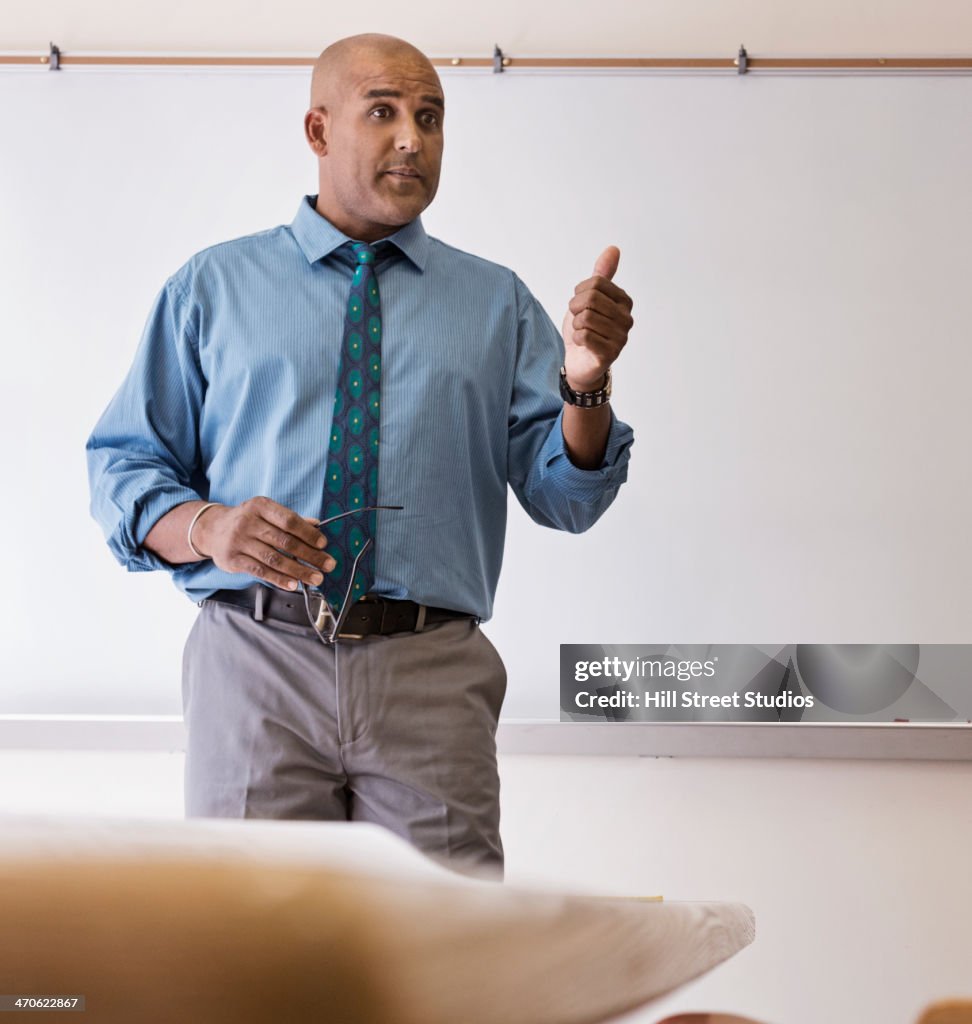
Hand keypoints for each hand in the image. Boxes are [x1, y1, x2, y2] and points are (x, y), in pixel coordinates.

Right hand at [192, 496, 335, 590]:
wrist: (212, 530)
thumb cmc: (247, 521)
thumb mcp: (266, 513)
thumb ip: (290, 520)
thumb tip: (317, 525)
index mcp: (260, 506)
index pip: (289, 520)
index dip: (308, 533)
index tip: (323, 544)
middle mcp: (248, 522)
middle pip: (285, 541)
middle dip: (310, 555)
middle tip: (328, 565)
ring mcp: (239, 541)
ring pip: (274, 559)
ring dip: (299, 571)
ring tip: (316, 578)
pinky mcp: (232, 559)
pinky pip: (260, 571)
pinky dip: (279, 579)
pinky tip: (293, 584)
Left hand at [561, 246, 633, 390]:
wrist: (579, 360)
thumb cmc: (585, 328)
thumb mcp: (590, 298)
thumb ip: (601, 276)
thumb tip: (613, 249)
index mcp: (624, 301)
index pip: (595, 284)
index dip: (579, 294)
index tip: (580, 305)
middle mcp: (627, 318)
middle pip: (591, 299)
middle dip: (575, 310)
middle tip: (578, 320)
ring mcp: (621, 337)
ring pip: (585, 318)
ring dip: (575, 325)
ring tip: (582, 332)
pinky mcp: (610, 353)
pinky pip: (584, 336)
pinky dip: (577, 339)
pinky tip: (583, 344)